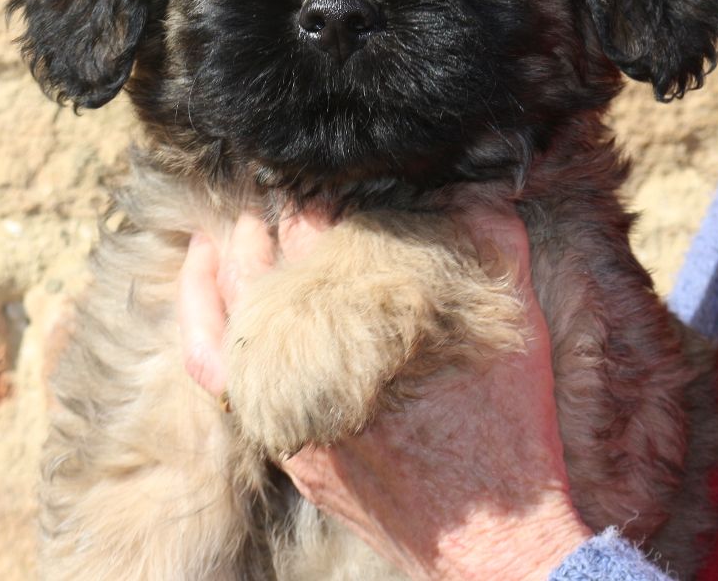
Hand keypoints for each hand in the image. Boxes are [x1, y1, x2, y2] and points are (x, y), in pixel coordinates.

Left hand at [179, 205, 591, 579]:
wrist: (493, 535)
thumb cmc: (510, 422)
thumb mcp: (517, 313)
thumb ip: (491, 233)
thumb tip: (471, 182)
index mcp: (368, 313)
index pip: (318, 234)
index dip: (317, 199)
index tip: (323, 181)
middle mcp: (313, 356)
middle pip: (273, 265)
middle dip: (276, 220)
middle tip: (284, 190)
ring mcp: (287, 404)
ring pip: (232, 310)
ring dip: (232, 258)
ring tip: (239, 222)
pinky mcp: (283, 441)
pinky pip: (215, 370)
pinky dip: (200, 318)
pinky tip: (204, 287)